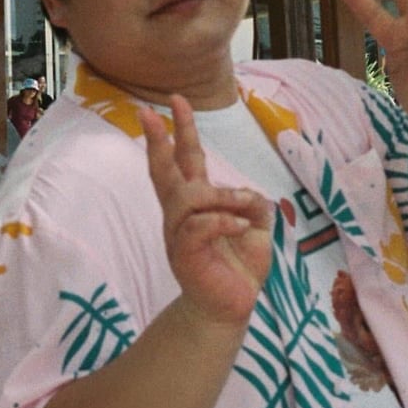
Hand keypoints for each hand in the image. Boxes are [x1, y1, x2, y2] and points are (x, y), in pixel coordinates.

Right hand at [140, 96, 271, 326]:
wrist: (230, 307)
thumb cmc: (238, 264)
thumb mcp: (255, 225)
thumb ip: (252, 202)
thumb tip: (246, 194)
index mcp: (196, 203)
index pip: (184, 159)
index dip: (181, 130)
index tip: (175, 100)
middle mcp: (181, 215)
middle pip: (164, 170)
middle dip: (158, 139)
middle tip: (151, 112)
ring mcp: (179, 235)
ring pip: (188, 196)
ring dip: (221, 195)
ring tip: (241, 208)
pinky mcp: (185, 255)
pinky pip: (200, 226)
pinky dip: (223, 221)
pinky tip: (237, 227)